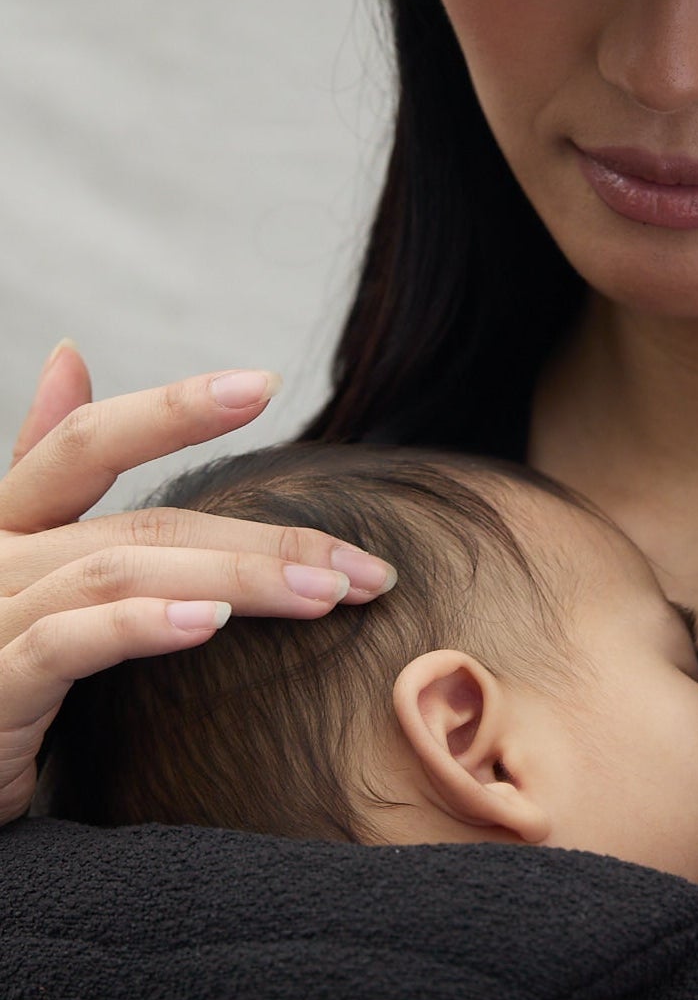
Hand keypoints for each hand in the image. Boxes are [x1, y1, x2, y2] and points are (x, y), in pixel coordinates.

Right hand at [0, 341, 395, 824]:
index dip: (171, 409)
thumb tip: (70, 354)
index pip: (85, 443)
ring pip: (121, 573)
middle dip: (263, 539)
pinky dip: (140, 626)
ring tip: (325, 596)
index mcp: (11, 525)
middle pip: (142, 524)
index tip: (264, 383)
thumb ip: (51, 472)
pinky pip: (66, 644)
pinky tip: (209, 623)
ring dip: (236, 579)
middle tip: (362, 564)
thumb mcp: (30, 573)